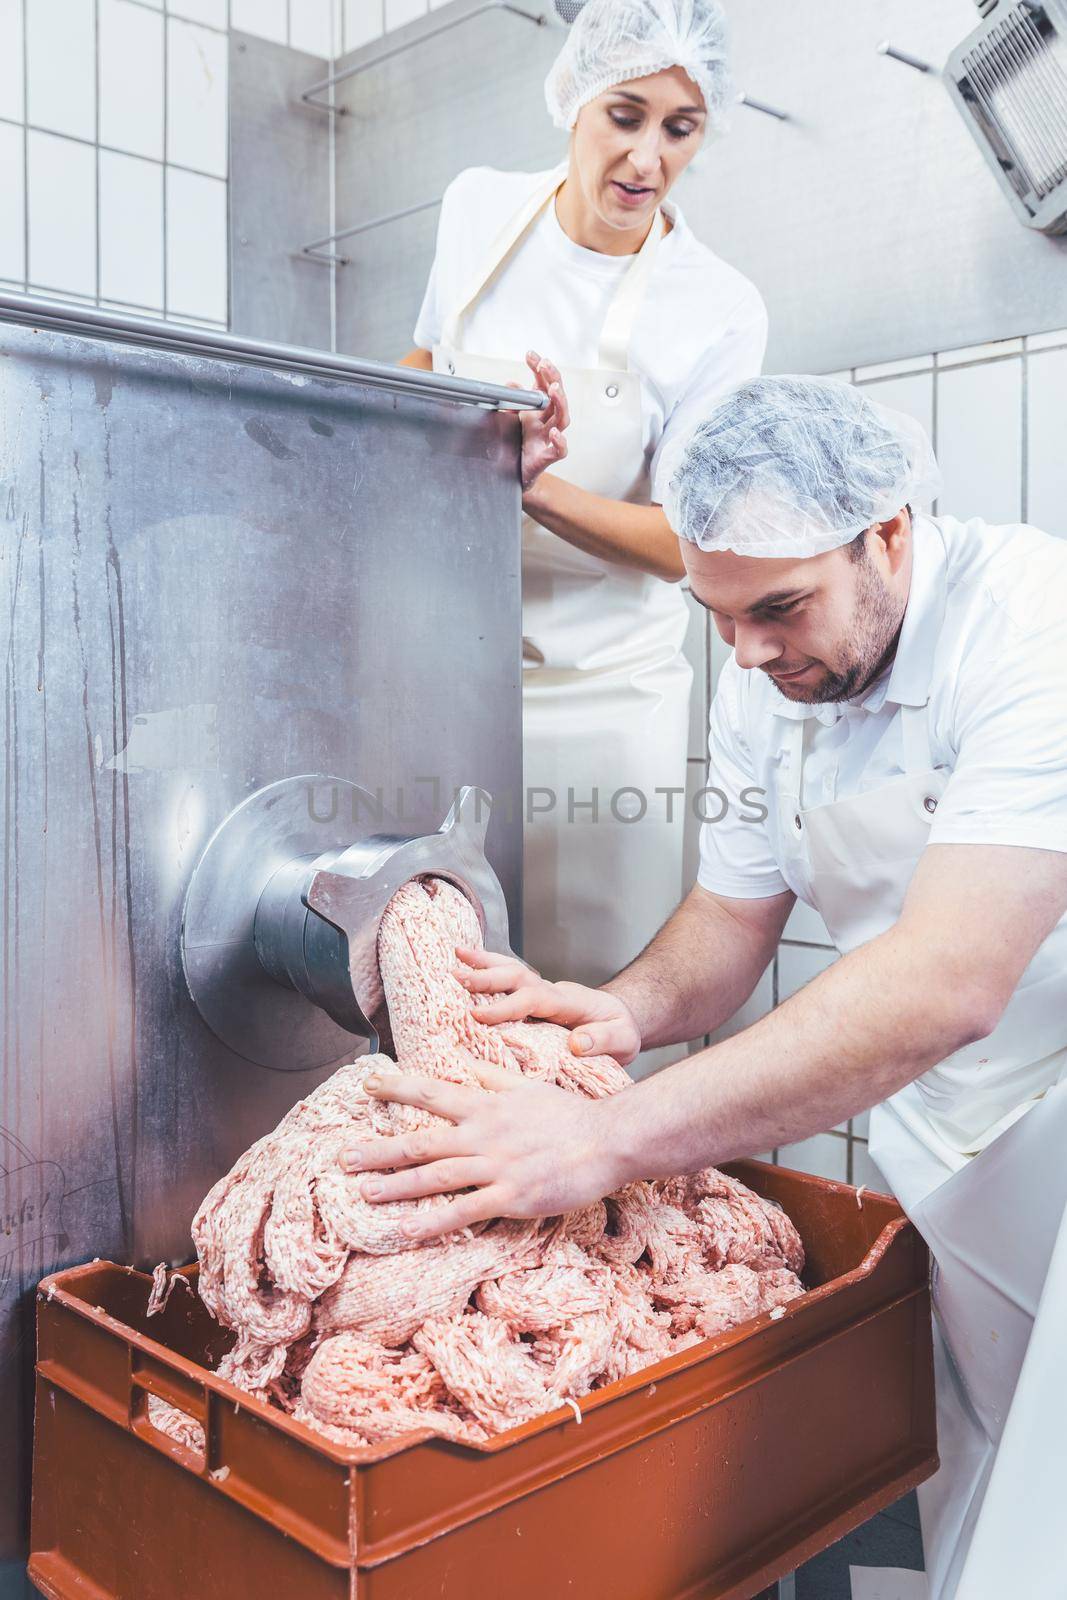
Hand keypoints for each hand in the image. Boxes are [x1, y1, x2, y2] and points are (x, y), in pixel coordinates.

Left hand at [338, 1061, 621, 1239]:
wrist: (608, 1140)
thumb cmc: (570, 1115)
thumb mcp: (527, 1087)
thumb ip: (490, 1075)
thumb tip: (461, 1055)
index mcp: (487, 1106)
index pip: (433, 1092)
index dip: (397, 1087)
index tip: (366, 1084)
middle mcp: (484, 1135)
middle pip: (421, 1142)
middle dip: (380, 1149)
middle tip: (343, 1157)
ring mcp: (496, 1166)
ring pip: (435, 1177)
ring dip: (396, 1185)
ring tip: (362, 1192)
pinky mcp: (511, 1196)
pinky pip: (464, 1211)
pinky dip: (433, 1221)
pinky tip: (405, 1231)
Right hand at [454, 945, 642, 1065]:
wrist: (622, 1020)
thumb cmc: (621, 1032)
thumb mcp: (623, 1041)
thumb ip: (603, 1041)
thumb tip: (577, 1043)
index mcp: (570, 1003)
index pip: (534, 1000)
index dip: (507, 1007)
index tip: (480, 1016)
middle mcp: (552, 992)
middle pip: (517, 977)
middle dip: (487, 977)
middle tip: (457, 978)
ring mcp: (541, 991)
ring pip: (511, 971)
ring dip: (484, 963)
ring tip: (455, 955)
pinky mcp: (533, 998)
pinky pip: (509, 981)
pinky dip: (487, 968)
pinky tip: (466, 963)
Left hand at [516, 351, 568, 492]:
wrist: (515, 474)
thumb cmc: (518, 447)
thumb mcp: (513, 420)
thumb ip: (513, 403)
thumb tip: (509, 385)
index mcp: (539, 411)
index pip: (543, 384)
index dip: (539, 369)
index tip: (531, 355)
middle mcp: (547, 422)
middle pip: (557, 396)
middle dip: (552, 378)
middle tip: (545, 364)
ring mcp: (549, 438)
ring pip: (563, 418)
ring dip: (560, 402)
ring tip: (553, 388)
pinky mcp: (548, 457)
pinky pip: (560, 449)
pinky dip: (559, 441)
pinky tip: (554, 433)